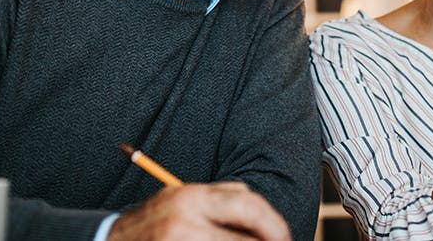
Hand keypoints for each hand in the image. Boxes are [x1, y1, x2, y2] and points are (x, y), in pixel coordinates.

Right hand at [107, 181, 290, 240]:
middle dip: (271, 238)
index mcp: (189, 197)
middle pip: (248, 227)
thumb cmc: (149, 227)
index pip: (247, 202)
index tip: (282, 237)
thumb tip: (260, 216)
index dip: (273, 223)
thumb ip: (217, 202)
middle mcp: (185, 219)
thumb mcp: (180, 203)